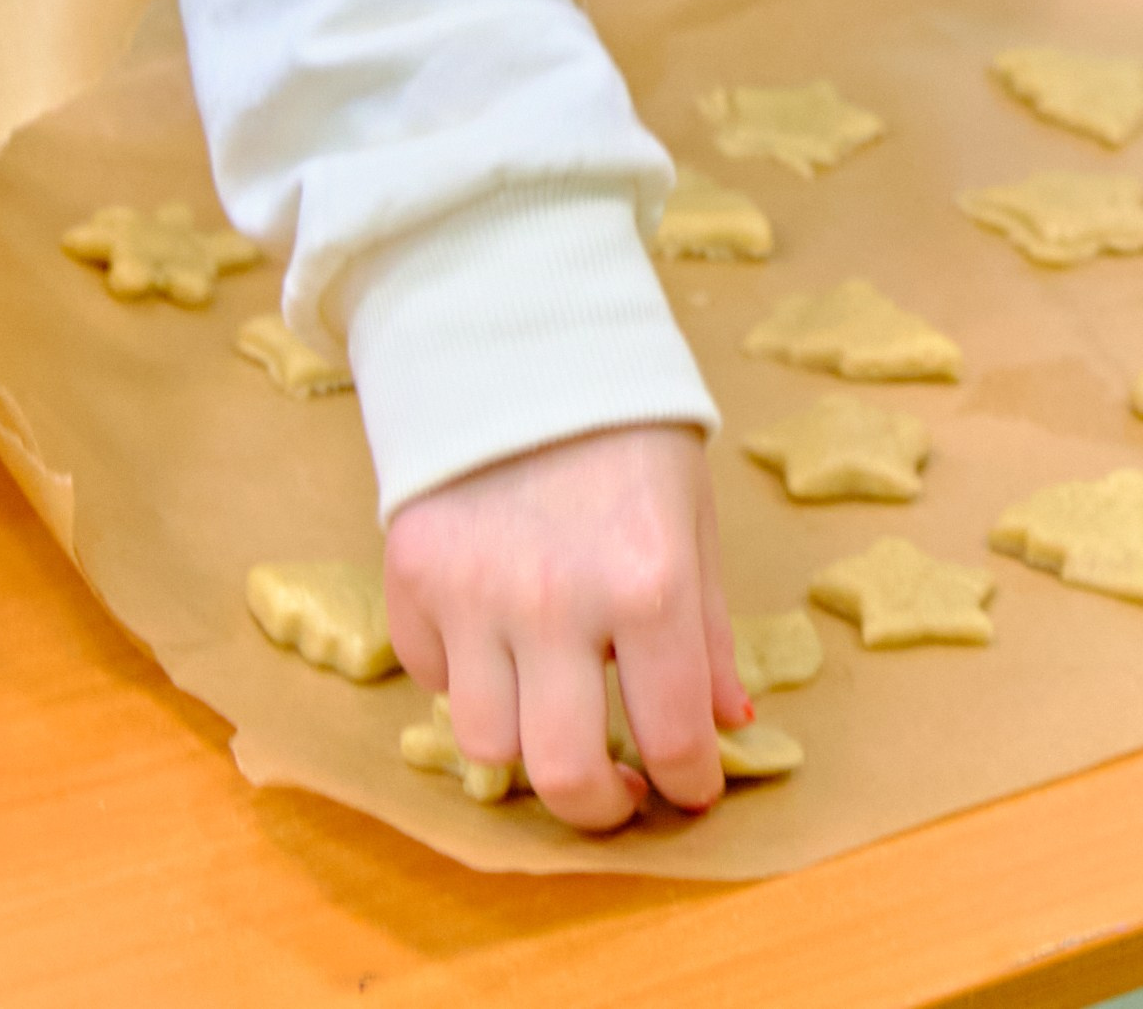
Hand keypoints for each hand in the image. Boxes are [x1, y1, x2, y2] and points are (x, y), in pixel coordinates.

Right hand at [382, 423, 747, 830]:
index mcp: (649, 582)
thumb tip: (731, 727)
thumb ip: (709, 632)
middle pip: (562, 775)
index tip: (687, 791)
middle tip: (618, 793)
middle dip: (599, 808)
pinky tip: (498, 638)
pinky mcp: (411, 577)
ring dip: (525, 742)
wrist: (523, 335)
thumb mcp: (693, 516)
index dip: (688, 784)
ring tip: (552, 709)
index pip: (673, 737)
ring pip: (486, 744)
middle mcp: (556, 601)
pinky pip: (433, 677)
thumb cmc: (627, 426)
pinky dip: (466, 677)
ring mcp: (473, 593)